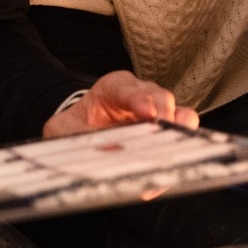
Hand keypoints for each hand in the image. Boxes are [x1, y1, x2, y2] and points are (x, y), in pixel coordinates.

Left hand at [43, 70, 197, 138]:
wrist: (81, 134)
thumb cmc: (75, 127)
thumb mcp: (64, 130)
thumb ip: (80, 138)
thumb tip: (105, 153)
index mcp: (114, 87)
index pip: (128, 89)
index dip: (139, 100)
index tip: (147, 113)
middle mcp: (141, 95)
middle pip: (160, 98)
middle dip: (163, 113)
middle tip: (162, 130)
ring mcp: (157, 113)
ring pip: (178, 114)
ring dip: (179, 128)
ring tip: (178, 142)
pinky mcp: (165, 134)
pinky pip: (182, 136)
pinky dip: (182, 147)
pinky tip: (176, 160)